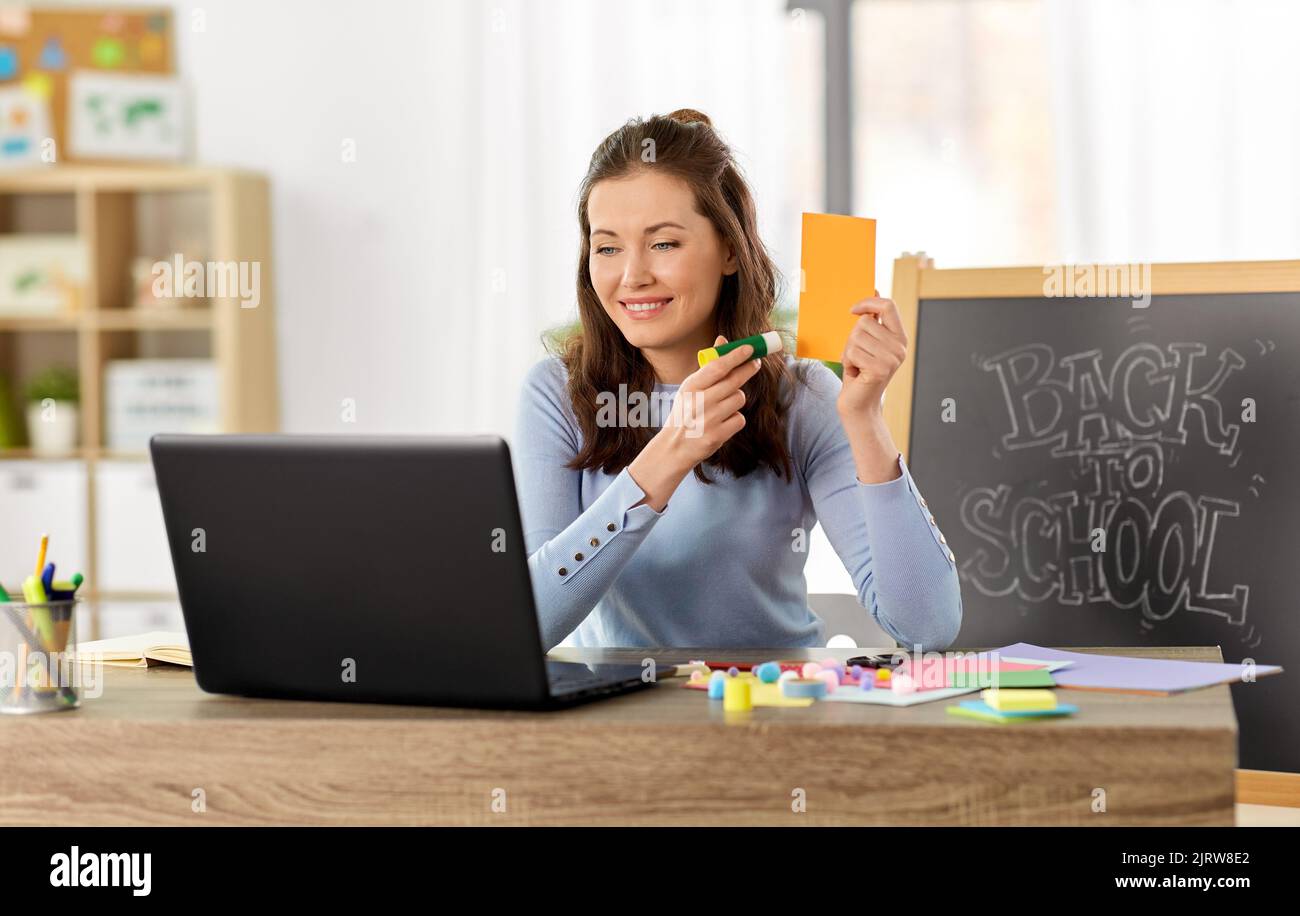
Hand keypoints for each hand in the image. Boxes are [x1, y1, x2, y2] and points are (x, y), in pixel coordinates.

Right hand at [661, 334, 760, 466]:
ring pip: (739, 399)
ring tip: (722, 405)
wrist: (674, 447)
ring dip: (736, 400)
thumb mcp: (690, 388)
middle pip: (734, 381)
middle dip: (748, 369)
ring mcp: (709, 420)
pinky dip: (734, 419)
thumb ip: (708, 366)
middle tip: (755, 363)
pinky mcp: (717, 436)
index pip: (718, 366)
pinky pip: (739, 419)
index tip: (750, 347)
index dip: (736, 355)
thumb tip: (723, 340)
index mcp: (690, 387)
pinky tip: (722, 422)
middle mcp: (699, 402)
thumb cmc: (685, 412)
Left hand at [837, 292, 907, 419]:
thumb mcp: (866, 342)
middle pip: (865, 322)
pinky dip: (847, 362)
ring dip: (848, 351)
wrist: (858, 403)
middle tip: (856, 356)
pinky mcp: (880, 369)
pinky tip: (855, 373)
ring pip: (856, 337)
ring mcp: (892, 358)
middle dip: (852, 338)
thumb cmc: (859, 371)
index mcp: (899, 337)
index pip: (888, 305)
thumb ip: (872, 320)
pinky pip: (853, 352)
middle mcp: (900, 347)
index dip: (868, 302)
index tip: (853, 310)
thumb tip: (874, 289)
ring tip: (856, 365)